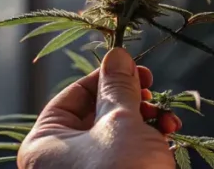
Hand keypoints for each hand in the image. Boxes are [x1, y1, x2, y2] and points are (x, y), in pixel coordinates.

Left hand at [17, 48, 180, 168]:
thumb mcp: (119, 123)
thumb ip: (118, 87)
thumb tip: (116, 55)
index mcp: (43, 144)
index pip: (72, 96)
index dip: (105, 77)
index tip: (135, 69)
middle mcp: (58, 162)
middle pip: (95, 114)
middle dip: (131, 101)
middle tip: (152, 90)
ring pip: (115, 135)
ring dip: (146, 121)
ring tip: (167, 120)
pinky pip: (126, 156)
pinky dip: (147, 143)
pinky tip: (169, 136)